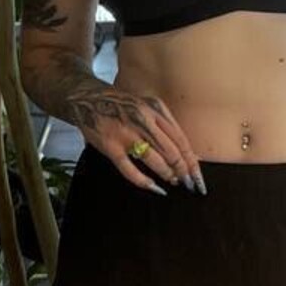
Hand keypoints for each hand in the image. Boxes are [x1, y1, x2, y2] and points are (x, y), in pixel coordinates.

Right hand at [66, 82, 204, 194]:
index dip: (192, 161)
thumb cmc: (122, 105)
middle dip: (183, 171)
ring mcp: (126, 133)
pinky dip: (143, 181)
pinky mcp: (110, 146)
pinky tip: (153, 187)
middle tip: (189, 183)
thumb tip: (189, 152)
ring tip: (173, 182)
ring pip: (154, 159)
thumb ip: (165, 124)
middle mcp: (143, 120)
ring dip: (166, 174)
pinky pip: (129, 169)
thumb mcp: (147, 105)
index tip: (198, 177)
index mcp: (156, 109)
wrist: (87, 99)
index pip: (181, 139)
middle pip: (171, 151)